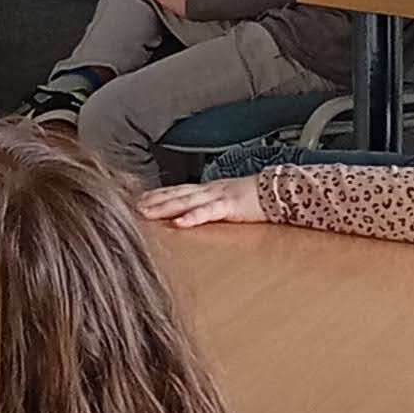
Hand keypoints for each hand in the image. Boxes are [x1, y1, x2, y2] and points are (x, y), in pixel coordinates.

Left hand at [139, 176, 268, 226]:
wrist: (280, 190)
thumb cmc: (255, 198)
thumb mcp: (228, 200)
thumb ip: (211, 204)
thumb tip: (194, 212)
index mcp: (208, 189)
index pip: (176, 190)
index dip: (156, 194)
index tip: (138, 199)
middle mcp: (208, 190)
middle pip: (175, 194)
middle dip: (153, 200)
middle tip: (133, 207)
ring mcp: (218, 196)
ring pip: (185, 201)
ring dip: (164, 207)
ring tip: (146, 213)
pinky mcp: (230, 206)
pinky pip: (208, 212)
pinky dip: (192, 217)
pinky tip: (179, 223)